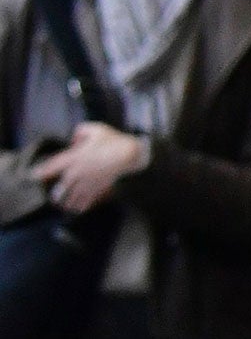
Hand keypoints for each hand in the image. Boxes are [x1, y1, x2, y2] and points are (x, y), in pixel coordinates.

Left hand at [32, 122, 146, 212]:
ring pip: (74, 196)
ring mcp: (89, 181)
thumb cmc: (113, 140)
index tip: (33, 176)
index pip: (53, 166)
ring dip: (69, 202)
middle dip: (57, 194)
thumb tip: (74, 140)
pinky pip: (88, 199)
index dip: (41, 172)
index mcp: (74, 157)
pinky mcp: (99, 187)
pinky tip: (79, 209)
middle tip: (54, 198)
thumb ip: (80, 132)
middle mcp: (78, 172)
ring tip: (65, 206)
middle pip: (62, 187)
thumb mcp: (95, 129)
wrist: (130, 154)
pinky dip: (83, 205)